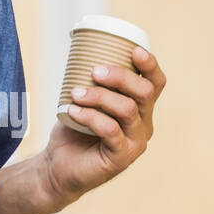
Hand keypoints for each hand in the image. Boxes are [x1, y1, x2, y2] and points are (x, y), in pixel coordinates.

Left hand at [43, 46, 166, 209]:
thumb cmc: (73, 128)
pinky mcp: (121, 157)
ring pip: (128, 109)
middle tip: (94, 71)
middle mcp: (144, 123)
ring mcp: (135, 142)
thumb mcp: (85, 98)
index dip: (150, 65)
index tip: (133, 51)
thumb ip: (90, 80)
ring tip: (76, 93)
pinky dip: (90, 117)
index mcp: (140, 107)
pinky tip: (72, 111)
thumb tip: (82, 48)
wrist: (58, 165)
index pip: (155, 83)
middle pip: (144, 92)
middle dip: (120, 76)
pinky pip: (111, 131)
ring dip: (100, 96)